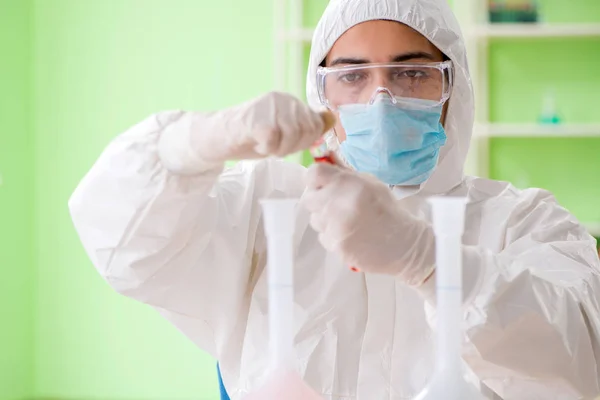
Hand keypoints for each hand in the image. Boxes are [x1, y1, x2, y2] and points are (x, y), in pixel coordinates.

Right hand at [194, 92, 333, 162]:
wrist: (215, 137)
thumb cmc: (249, 137)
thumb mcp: (283, 131)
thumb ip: (306, 125)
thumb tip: (332, 118)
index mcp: (291, 101)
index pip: (315, 127)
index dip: (301, 142)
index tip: (281, 141)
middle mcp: (283, 98)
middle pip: (306, 134)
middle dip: (290, 147)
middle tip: (270, 143)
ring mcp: (269, 106)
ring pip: (291, 139)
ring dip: (277, 149)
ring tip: (261, 143)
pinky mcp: (256, 119)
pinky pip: (273, 144)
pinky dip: (264, 149)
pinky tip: (253, 142)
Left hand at [300, 163, 435, 285]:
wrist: (402, 243)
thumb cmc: (386, 210)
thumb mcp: (369, 182)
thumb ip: (344, 172)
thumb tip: (325, 158)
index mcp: (348, 184)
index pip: (313, 174)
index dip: (315, 179)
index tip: (322, 184)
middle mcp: (338, 204)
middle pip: (309, 198)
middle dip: (319, 200)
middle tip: (335, 203)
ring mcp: (335, 226)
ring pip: (315, 218)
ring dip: (325, 219)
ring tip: (346, 220)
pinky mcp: (335, 245)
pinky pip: (322, 236)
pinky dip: (332, 235)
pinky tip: (350, 234)